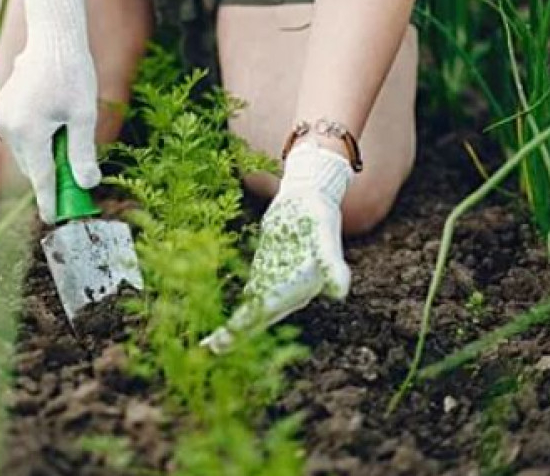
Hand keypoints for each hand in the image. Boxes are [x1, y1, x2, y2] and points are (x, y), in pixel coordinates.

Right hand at [0, 0, 100, 223]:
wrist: (52, 35)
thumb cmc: (72, 71)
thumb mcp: (84, 115)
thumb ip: (83, 153)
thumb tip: (86, 184)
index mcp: (30, 131)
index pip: (40, 177)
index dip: (49, 200)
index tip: (54, 218)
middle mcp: (10, 126)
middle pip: (32, 167)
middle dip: (50, 176)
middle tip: (75, 182)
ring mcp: (3, 116)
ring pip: (25, 153)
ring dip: (44, 157)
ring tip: (67, 140)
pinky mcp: (2, 107)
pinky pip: (20, 136)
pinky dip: (36, 141)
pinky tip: (53, 123)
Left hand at [201, 142, 352, 352]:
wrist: (310, 197)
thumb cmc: (318, 214)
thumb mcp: (323, 235)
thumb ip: (331, 263)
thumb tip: (340, 292)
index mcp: (300, 286)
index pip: (269, 309)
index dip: (248, 324)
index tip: (227, 337)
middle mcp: (289, 291)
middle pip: (259, 318)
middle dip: (235, 335)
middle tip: (209, 351)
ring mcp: (276, 283)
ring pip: (252, 312)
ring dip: (233, 330)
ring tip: (209, 347)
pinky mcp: (266, 272)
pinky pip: (250, 297)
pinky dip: (237, 311)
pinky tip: (221, 322)